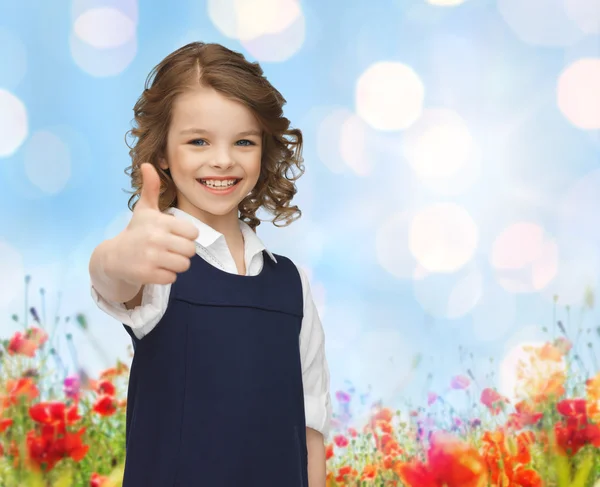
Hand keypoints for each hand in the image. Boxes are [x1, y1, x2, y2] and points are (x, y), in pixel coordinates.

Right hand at [108, 163, 198, 285]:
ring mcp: (151, 258)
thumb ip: (151, 188)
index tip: (174, 235)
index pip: (193, 233)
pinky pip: (172, 278)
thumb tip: (147, 164)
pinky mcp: (147, 274)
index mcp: (160, 222)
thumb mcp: (144, 209)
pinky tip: (155, 269)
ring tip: (164, 259)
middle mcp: (156, 239)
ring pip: (184, 265)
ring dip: (176, 264)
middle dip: (183, 252)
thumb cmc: (136, 231)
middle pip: (191, 251)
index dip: (186, 236)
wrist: (113, 257)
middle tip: (170, 249)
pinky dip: (166, 276)